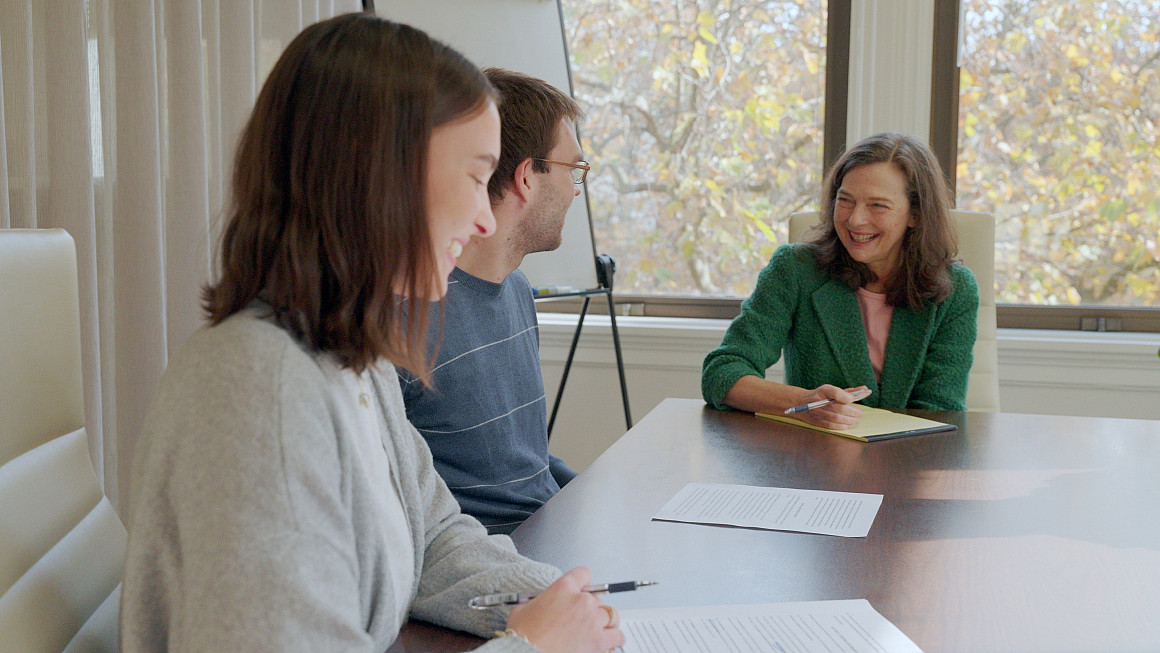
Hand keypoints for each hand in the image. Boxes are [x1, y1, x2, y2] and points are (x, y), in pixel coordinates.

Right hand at [506, 567, 625, 652]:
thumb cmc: (523, 635)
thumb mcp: (522, 609)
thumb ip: (537, 602)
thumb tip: (537, 606)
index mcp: (563, 588)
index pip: (583, 574)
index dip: (584, 582)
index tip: (584, 590)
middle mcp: (581, 601)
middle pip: (598, 598)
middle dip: (592, 608)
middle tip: (586, 618)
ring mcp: (592, 620)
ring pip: (611, 616)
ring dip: (608, 623)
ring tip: (605, 629)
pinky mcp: (599, 640)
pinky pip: (617, 637)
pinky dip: (615, 640)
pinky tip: (612, 643)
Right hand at [793, 384, 866, 429]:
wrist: (800, 403)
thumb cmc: (820, 396)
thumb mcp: (832, 390)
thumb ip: (848, 391)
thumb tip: (865, 390)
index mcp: (823, 391)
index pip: (834, 392)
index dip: (844, 396)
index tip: (852, 399)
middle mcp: (818, 401)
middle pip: (837, 408)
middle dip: (851, 412)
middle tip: (859, 414)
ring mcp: (817, 412)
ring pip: (835, 418)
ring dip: (848, 420)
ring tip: (856, 421)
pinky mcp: (816, 421)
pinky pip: (830, 425)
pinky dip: (841, 426)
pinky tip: (847, 425)